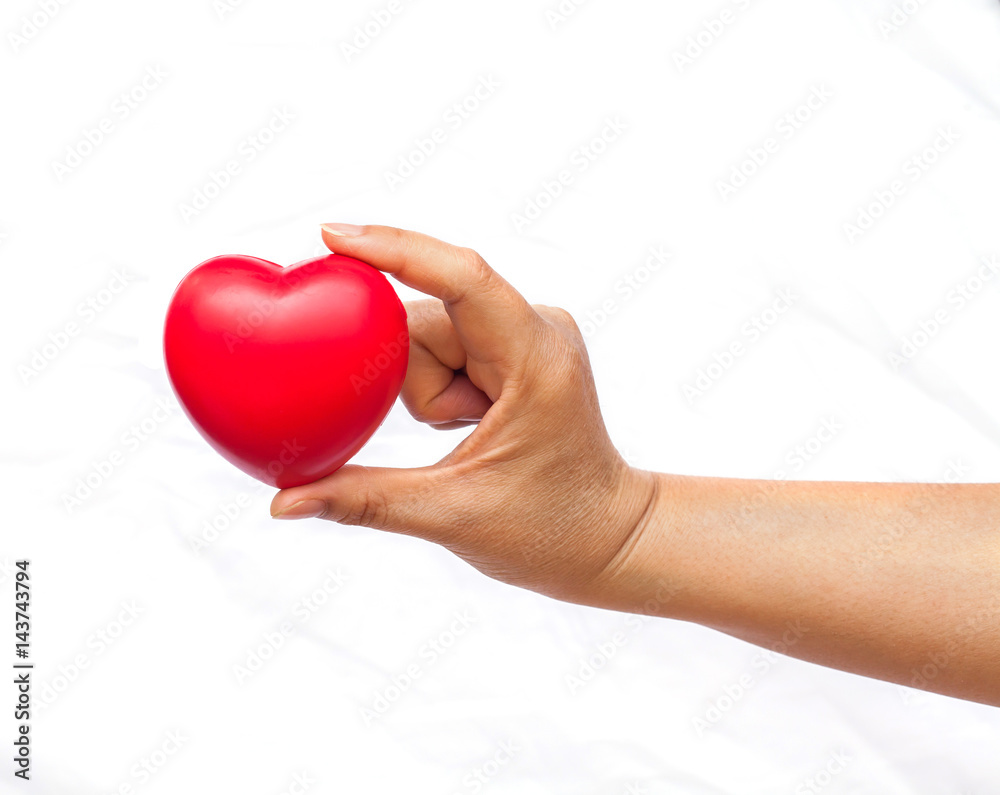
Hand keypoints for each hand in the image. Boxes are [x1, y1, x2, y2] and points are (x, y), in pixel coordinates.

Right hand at [270, 224, 656, 605]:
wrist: (606, 537)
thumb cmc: (549, 529)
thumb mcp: (452, 516)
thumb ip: (363, 501)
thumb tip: (283, 504)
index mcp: (537, 359)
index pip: (464, 278)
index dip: (396, 250)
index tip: (330, 236)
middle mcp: (536, 329)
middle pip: (427, 320)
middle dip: (411, 383)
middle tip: (449, 433)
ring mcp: (527, 333)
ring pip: (428, 334)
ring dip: (425, 391)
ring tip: (469, 435)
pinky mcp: (514, 345)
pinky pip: (443, 345)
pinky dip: (435, 385)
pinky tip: (470, 422)